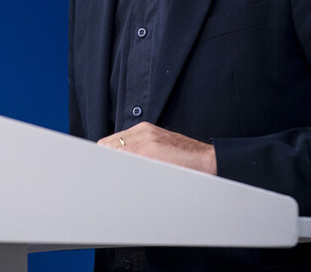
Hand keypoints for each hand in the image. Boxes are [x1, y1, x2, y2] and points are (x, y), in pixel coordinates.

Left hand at [98, 122, 216, 174]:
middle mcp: (142, 131)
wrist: (208, 159)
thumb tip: (119, 163)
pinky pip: (128, 159)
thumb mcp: (159, 147)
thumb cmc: (185, 158)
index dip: (104, 156)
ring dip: (113, 166)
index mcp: (143, 129)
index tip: (102, 168)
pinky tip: (125, 180)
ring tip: (114, 180)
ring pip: (115, 152)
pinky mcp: (152, 150)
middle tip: (105, 177)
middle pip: (108, 145)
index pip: (110, 141)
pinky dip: (123, 170)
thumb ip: (140, 150)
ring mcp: (146, 139)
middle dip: (105, 161)